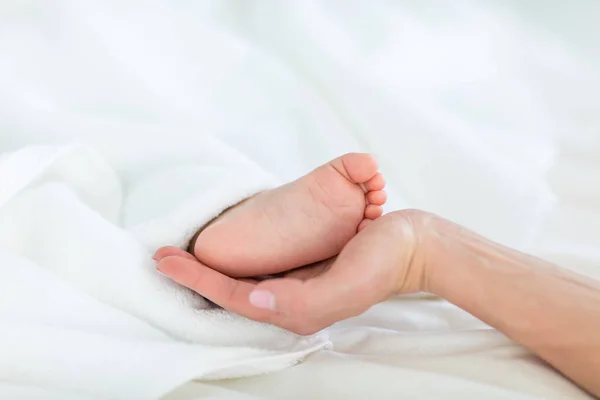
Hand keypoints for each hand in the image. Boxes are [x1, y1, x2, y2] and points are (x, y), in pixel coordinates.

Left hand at [155, 211, 428, 334]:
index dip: (197, 279)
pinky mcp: (303, 270)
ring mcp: (296, 287)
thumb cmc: (383, 262)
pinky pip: (258, 269)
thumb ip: (303, 300)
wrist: (411, 246)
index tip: (165, 260)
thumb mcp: (346, 284)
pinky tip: (224, 250)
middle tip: (162, 256)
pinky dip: (233, 260)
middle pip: (230, 293)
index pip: (233, 297)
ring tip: (183, 253)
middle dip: (194, 276)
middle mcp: (291, 302)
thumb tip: (255, 298)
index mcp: (297, 308)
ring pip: (241, 281)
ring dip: (210, 268)